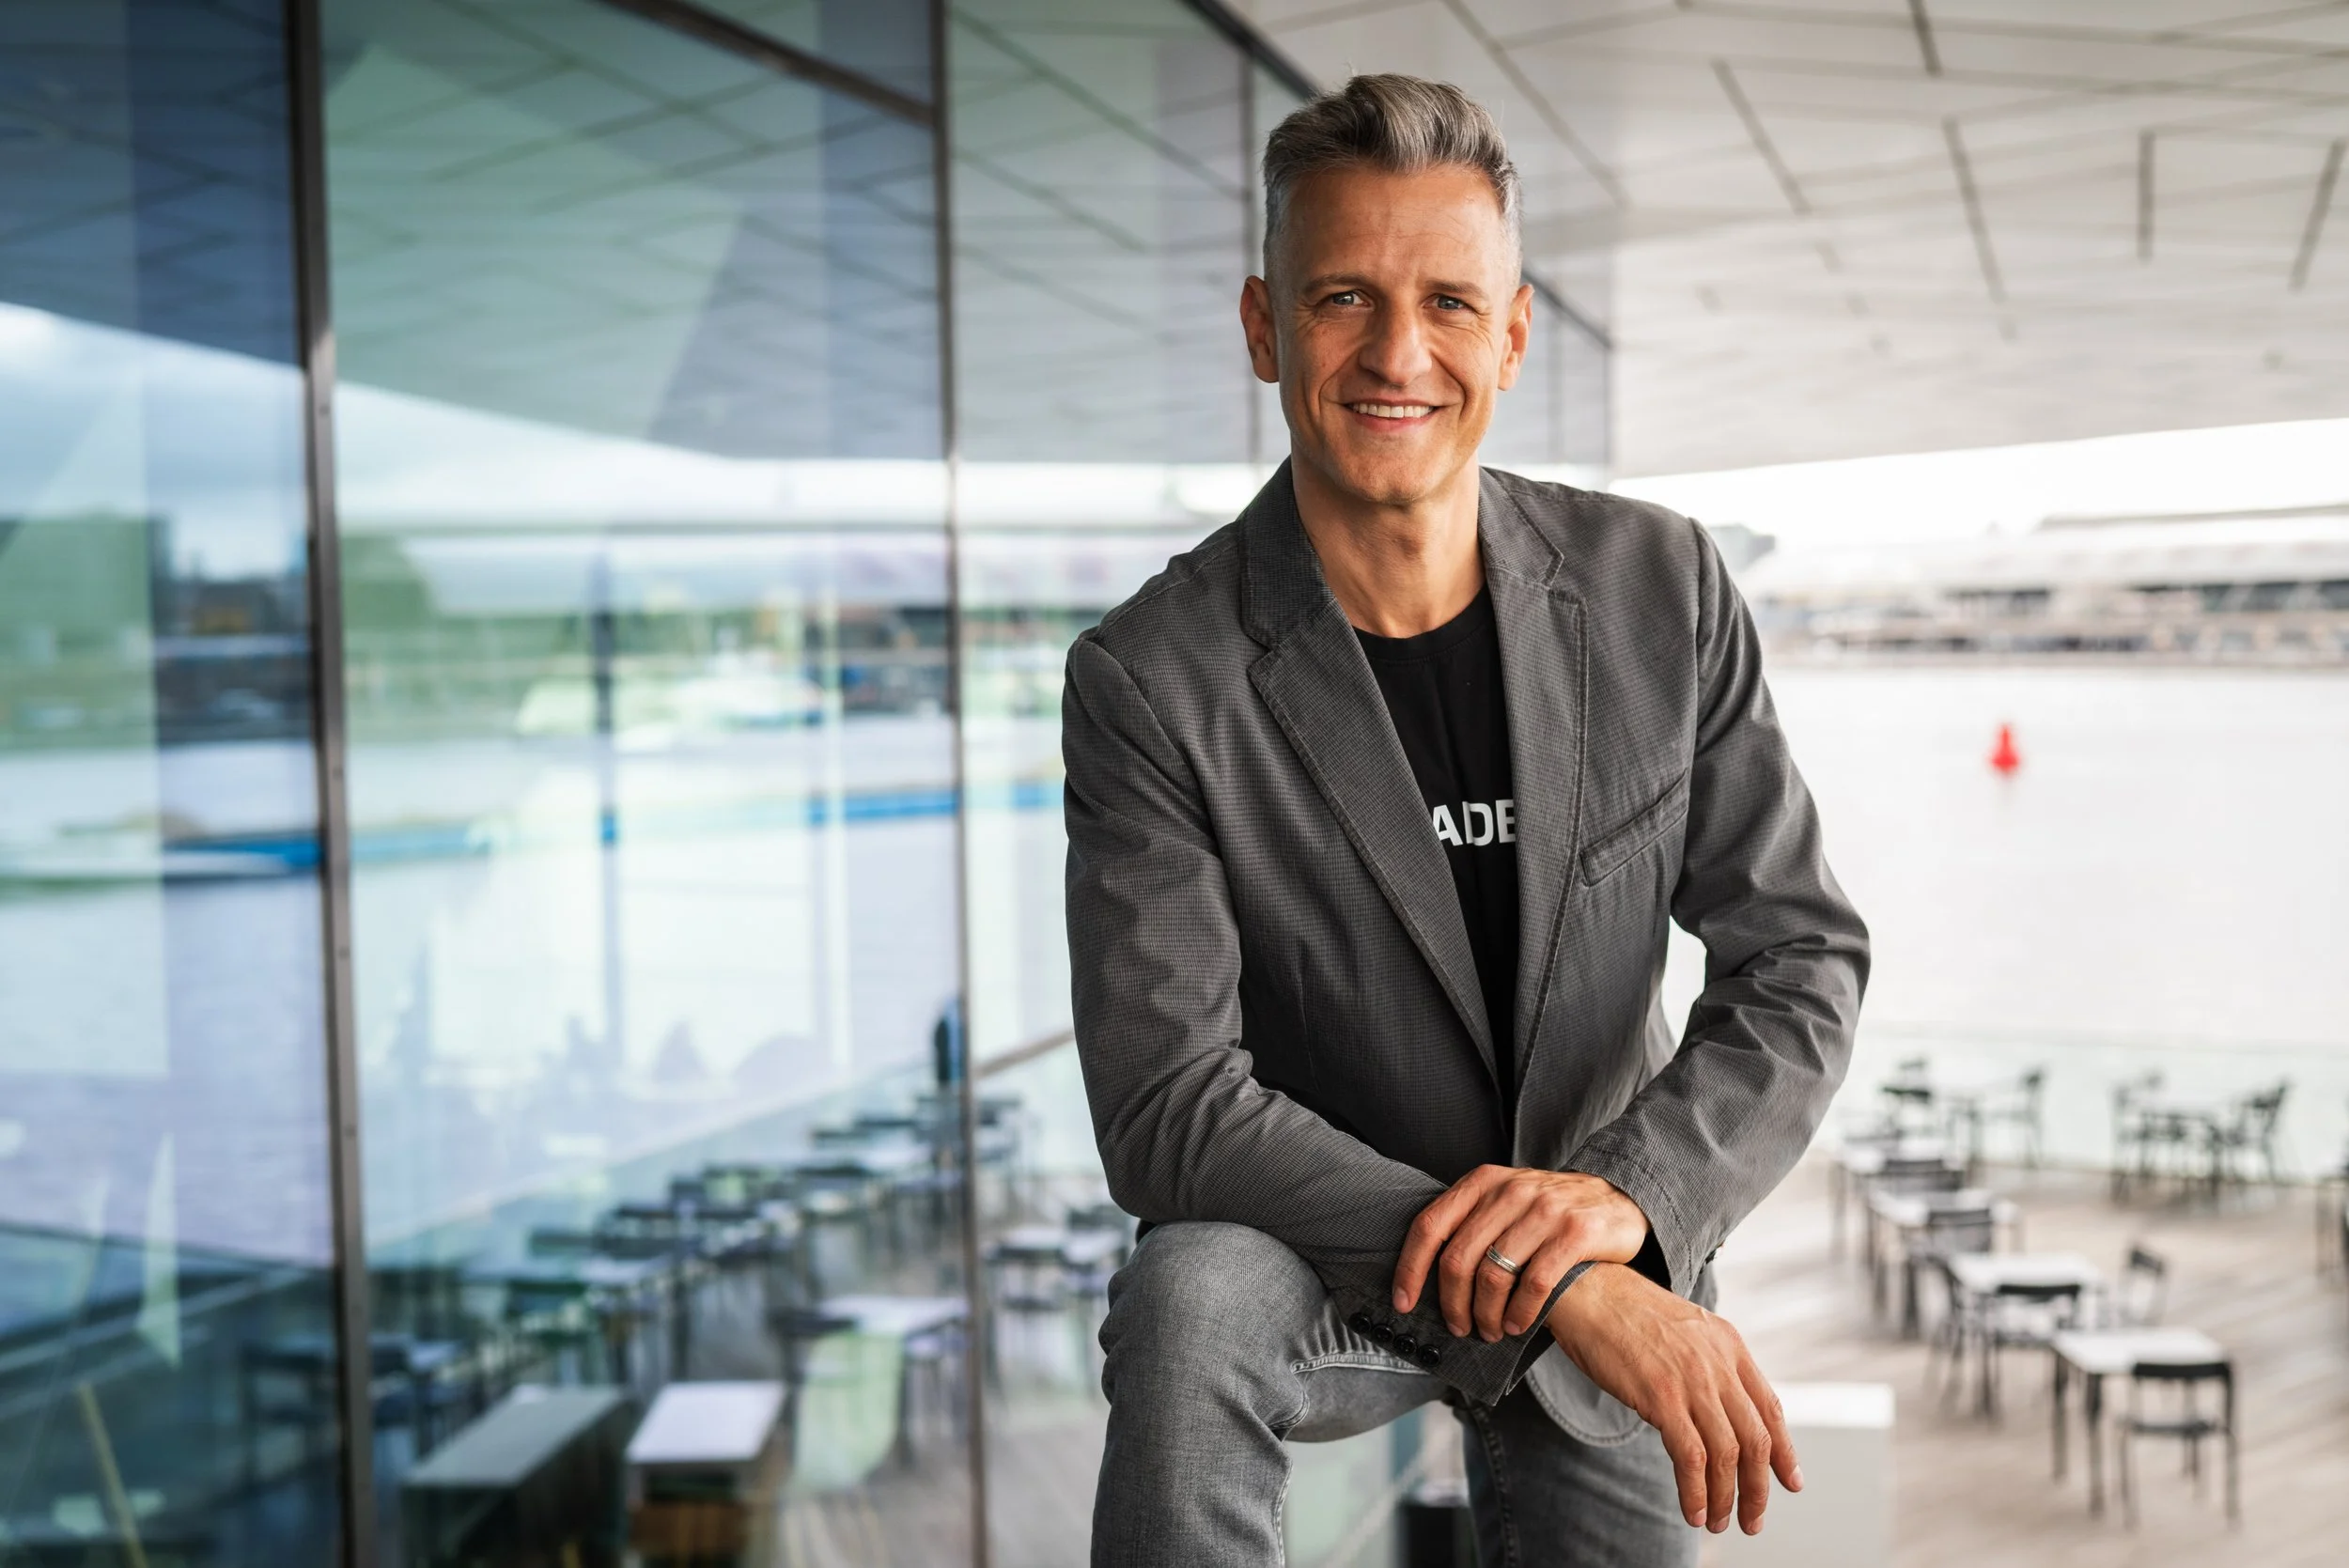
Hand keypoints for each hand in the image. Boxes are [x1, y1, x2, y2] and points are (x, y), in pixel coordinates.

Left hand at [1392, 1166, 1648, 1341]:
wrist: (1618, 1201)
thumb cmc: (1549, 1212)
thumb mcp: (1505, 1200)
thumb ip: (1471, 1222)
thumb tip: (1426, 1273)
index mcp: (1482, 1182)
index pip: (1430, 1226)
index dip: (1410, 1268)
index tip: (1403, 1302)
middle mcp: (1509, 1191)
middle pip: (1458, 1259)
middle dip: (1452, 1303)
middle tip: (1459, 1327)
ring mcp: (1544, 1209)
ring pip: (1494, 1275)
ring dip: (1486, 1315)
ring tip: (1491, 1331)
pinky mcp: (1574, 1233)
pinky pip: (1534, 1284)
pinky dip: (1520, 1313)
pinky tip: (1518, 1325)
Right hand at [1546, 1263, 1798, 1534]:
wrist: (1587, 1286)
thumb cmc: (1627, 1311)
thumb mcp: (1686, 1329)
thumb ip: (1709, 1364)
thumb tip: (1720, 1410)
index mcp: (1730, 1345)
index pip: (1771, 1408)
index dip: (1784, 1451)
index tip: (1791, 1481)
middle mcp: (1719, 1363)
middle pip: (1756, 1440)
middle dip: (1759, 1488)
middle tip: (1752, 1519)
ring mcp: (1692, 1380)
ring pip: (1727, 1455)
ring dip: (1726, 1498)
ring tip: (1717, 1521)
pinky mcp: (1661, 1396)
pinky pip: (1691, 1457)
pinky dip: (1696, 1491)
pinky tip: (1692, 1509)